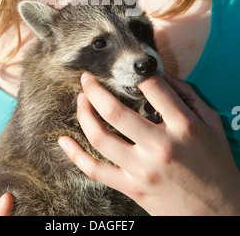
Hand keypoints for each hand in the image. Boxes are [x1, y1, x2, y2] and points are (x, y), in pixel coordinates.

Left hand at [59, 73, 239, 215]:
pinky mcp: (132, 188)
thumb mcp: (211, 124)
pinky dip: (75, 155)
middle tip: (86, 78)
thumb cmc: (216, 164)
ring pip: (101, 138)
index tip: (129, 70)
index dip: (138, 74)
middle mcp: (160, 147)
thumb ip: (187, 96)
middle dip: (95, 90)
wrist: (220, 213)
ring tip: (80, 100)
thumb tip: (160, 76)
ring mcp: (143, 170)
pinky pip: (96, 171)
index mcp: (183, 127)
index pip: (152, 88)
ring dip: (84, 114)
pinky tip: (63, 140)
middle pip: (116, 112)